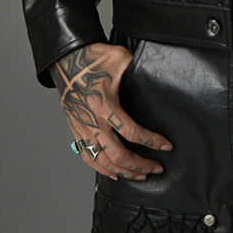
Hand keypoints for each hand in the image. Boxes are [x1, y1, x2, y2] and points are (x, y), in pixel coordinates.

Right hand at [50, 43, 171, 181]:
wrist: (66, 60)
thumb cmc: (93, 58)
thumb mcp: (120, 58)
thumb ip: (138, 67)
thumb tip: (156, 73)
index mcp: (104, 104)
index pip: (130, 131)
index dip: (151, 141)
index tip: (166, 146)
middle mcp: (92, 120)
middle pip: (117, 154)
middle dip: (139, 165)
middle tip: (156, 168)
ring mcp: (82, 128)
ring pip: (102, 161)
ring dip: (123, 171)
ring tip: (139, 174)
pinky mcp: (76, 130)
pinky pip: (87, 156)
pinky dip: (100, 169)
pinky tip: (113, 174)